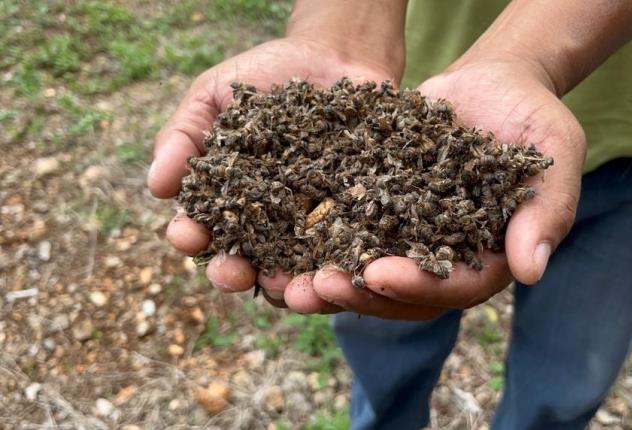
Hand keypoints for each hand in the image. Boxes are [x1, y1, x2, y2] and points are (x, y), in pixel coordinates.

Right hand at [148, 36, 394, 312]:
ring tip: (291, 288)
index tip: (188, 234)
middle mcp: (265, 224)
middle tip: (233, 273)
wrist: (336, 56)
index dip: (190, 236)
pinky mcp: (354, 223)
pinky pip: (348, 254)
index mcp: (225, 200)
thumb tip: (155, 185)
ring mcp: (311, 227)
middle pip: (244, 263)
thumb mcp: (215, 95)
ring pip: (296, 272)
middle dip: (233, 274)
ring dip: (289, 289)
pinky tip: (342, 270)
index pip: (201, 228)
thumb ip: (183, 135)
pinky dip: (343, 268)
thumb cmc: (266, 75)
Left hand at [312, 59, 585, 317]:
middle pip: (403, 295)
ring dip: (329, 284)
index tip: (379, 273)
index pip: (455, 286)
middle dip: (360, 294)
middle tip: (317, 287)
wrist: (492, 85)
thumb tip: (531, 272)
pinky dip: (315, 244)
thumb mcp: (553, 153)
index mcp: (490, 258)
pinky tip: (278, 245)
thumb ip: (548, 210)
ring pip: (367, 276)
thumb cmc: (531, 116)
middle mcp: (446, 259)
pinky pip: (346, 236)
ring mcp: (410, 239)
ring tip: (287, 284)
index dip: (418, 285)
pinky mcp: (379, 213)